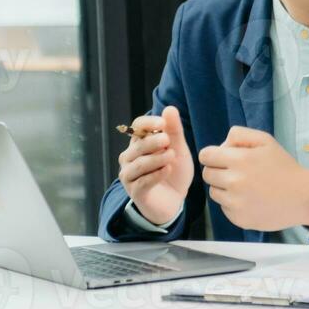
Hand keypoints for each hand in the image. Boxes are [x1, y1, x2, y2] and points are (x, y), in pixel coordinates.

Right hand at [118, 106, 192, 226]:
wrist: (175, 199)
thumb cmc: (174, 171)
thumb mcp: (179, 148)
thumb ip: (175, 130)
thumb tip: (169, 108)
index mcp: (139, 143)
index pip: (137, 126)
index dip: (148, 123)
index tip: (162, 124)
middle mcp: (129, 157)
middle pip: (138, 145)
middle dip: (153, 141)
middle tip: (168, 141)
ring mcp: (129, 175)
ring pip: (140, 163)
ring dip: (156, 158)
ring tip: (172, 156)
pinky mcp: (135, 192)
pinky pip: (143, 181)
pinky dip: (156, 174)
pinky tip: (168, 170)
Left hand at [198, 127, 308, 231]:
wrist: (302, 197)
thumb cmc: (283, 167)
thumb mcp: (265, 140)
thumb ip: (239, 135)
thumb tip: (221, 146)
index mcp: (240, 160)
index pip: (206, 156)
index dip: (212, 155)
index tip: (222, 158)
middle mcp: (234, 182)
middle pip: (207, 174)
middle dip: (217, 170)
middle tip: (236, 172)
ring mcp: (236, 203)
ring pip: (213, 192)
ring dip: (224, 188)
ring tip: (244, 186)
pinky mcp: (239, 219)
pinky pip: (224, 208)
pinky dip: (232, 203)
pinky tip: (249, 199)